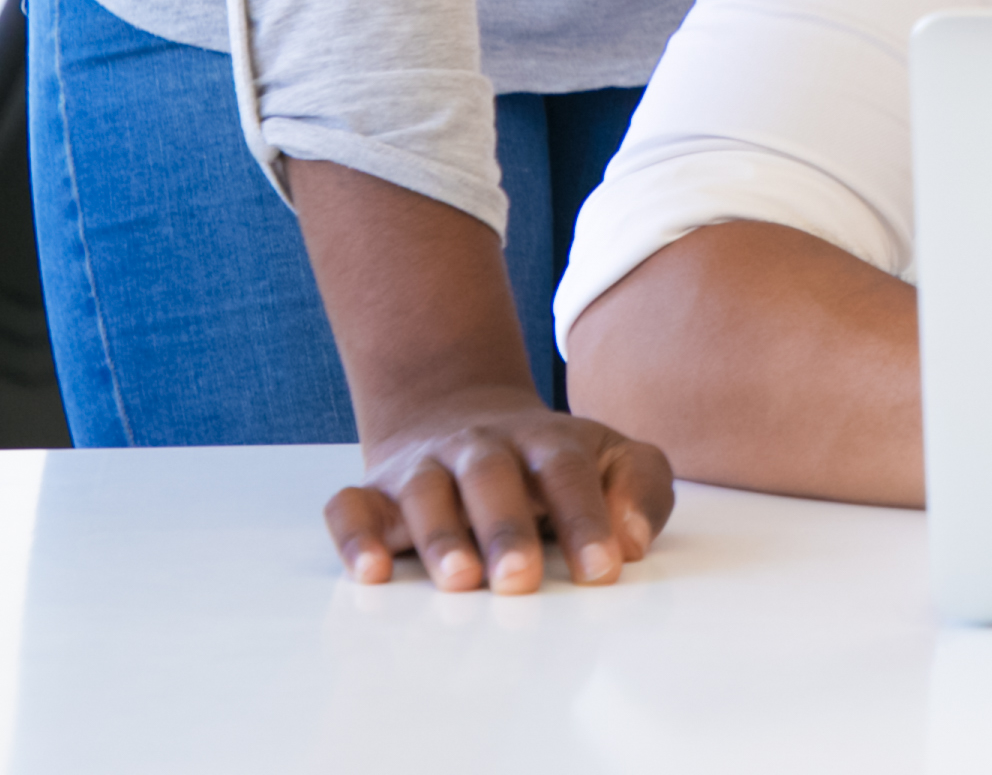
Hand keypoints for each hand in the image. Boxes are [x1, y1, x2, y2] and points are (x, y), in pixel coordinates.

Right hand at [289, 158, 676, 591]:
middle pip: (490, 477)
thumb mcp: (610, 458)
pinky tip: (369, 572)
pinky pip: (351, 506)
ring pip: (425, 491)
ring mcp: (424, 468)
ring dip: (439, 535)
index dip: (586, 519)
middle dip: (505, 528)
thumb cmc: (549, 462)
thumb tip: (634, 540)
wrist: (459, 411)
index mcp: (545, 442)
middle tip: (521, 578)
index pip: (567, 472)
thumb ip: (641, 487)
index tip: (603, 570)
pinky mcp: (374, 493)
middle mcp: (481, 449)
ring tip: (458, 580)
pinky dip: (355, 535)